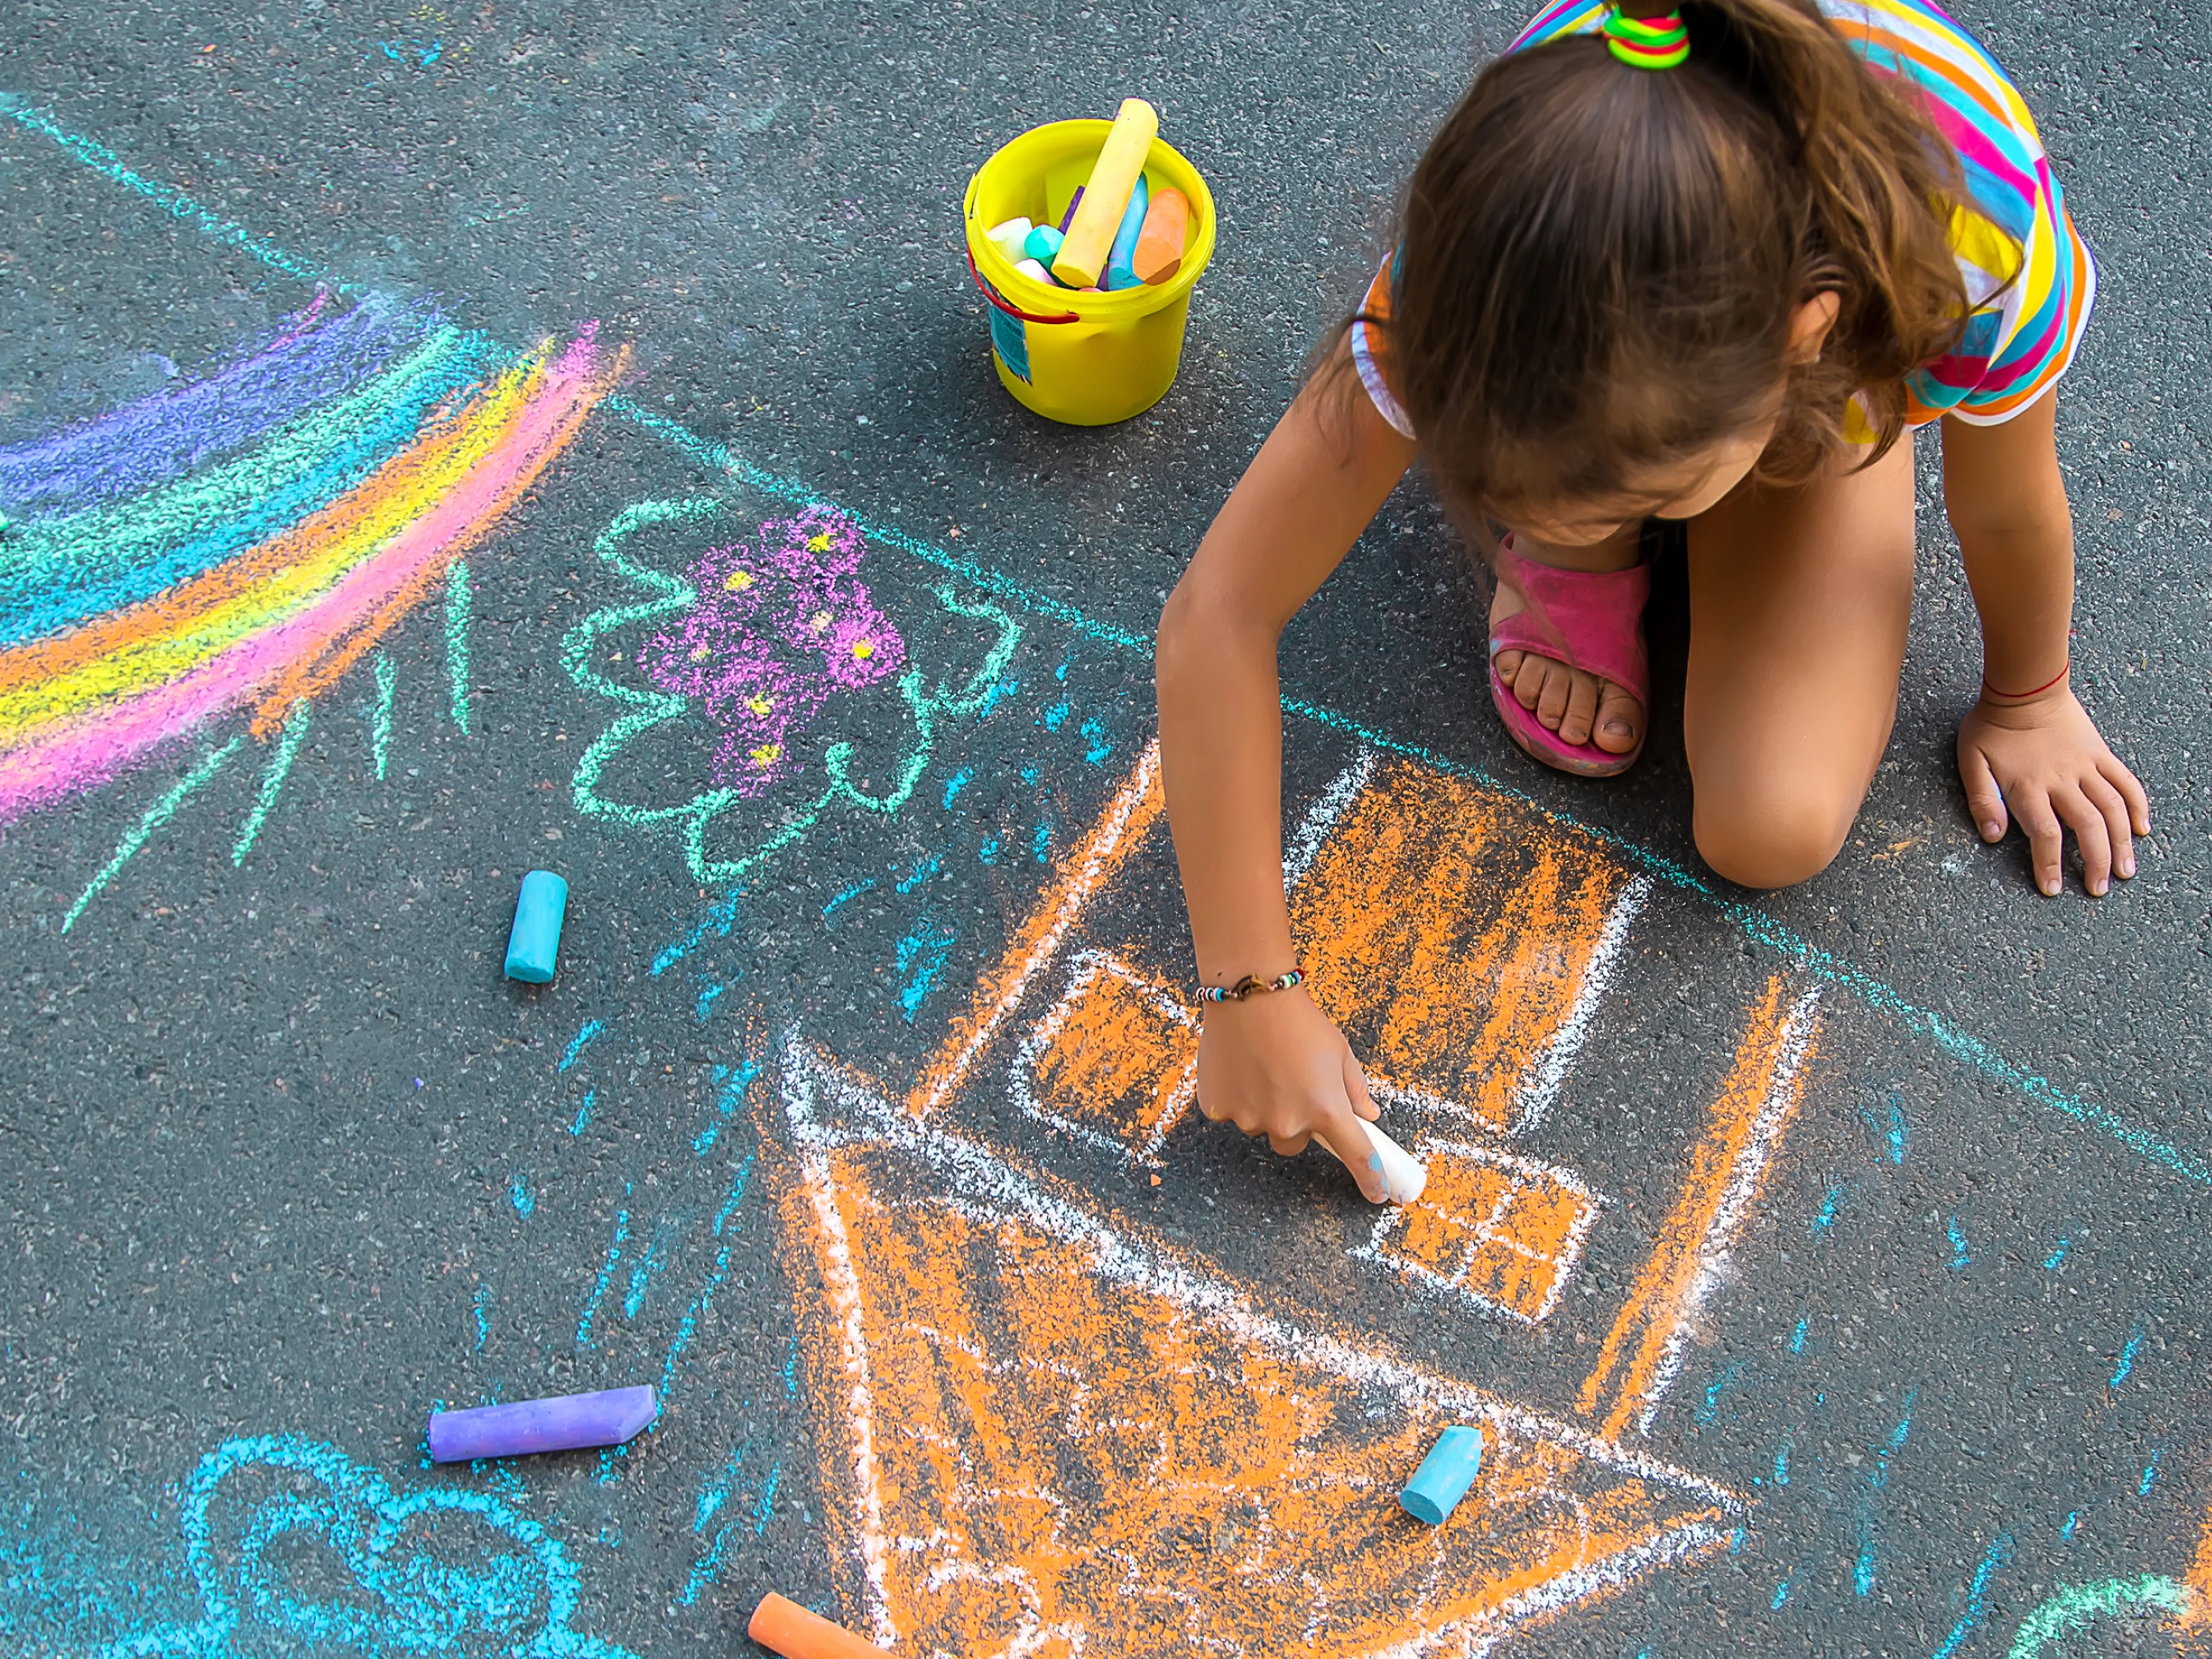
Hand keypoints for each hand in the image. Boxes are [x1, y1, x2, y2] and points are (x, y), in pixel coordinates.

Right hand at [1193, 988, 1386, 1202]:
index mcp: (1325, 1107)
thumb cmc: (1298, 1018)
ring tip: (1262, 1068)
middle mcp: (1287, 1120)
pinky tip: (1239, 1066)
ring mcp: (1249, 1117)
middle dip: (1297, 1122)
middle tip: (1292, 1086)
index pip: (1355, 1155)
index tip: (1378, 1194)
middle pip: (1295, 1143)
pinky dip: (1237, 1097)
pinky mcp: (1218, 1108)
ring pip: (1262, 1128)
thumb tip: (1367, 1114)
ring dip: (1265, 1109)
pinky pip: (1232, 1114)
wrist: (1248, 992)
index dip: (1371, 1179)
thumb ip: (1354, 1088)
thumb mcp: (1339, 1050)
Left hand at [1957, 685, 2148, 896]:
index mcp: (2028, 786)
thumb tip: (1993, 836)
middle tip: (2098, 889)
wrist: (2024, 688)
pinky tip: (2142, 829)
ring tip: (2125, 871)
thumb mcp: (1971, 762)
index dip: (2050, 864)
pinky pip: (2126, 782)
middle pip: (2087, 827)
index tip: (2053, 889)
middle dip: (2095, 862)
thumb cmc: (1992, 727)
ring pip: (2113, 808)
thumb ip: (1983, 800)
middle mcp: (2062, 780)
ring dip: (2122, 842)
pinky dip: (2138, 806)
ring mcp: (2086, 766)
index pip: (2045, 834)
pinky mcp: (2101, 754)